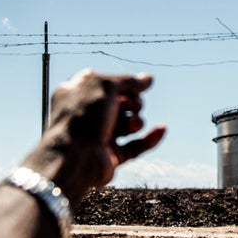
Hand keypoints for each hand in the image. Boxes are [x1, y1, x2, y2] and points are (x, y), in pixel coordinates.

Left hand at [24, 69, 165, 205]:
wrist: (75, 158)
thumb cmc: (83, 117)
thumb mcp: (107, 86)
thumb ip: (130, 81)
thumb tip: (148, 79)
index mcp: (78, 95)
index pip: (106, 83)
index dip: (121, 83)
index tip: (131, 85)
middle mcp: (88, 115)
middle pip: (121, 103)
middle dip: (133, 103)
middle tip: (132, 105)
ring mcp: (99, 136)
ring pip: (129, 124)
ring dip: (137, 121)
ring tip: (133, 124)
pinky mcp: (111, 156)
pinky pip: (136, 147)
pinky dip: (150, 139)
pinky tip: (162, 129)